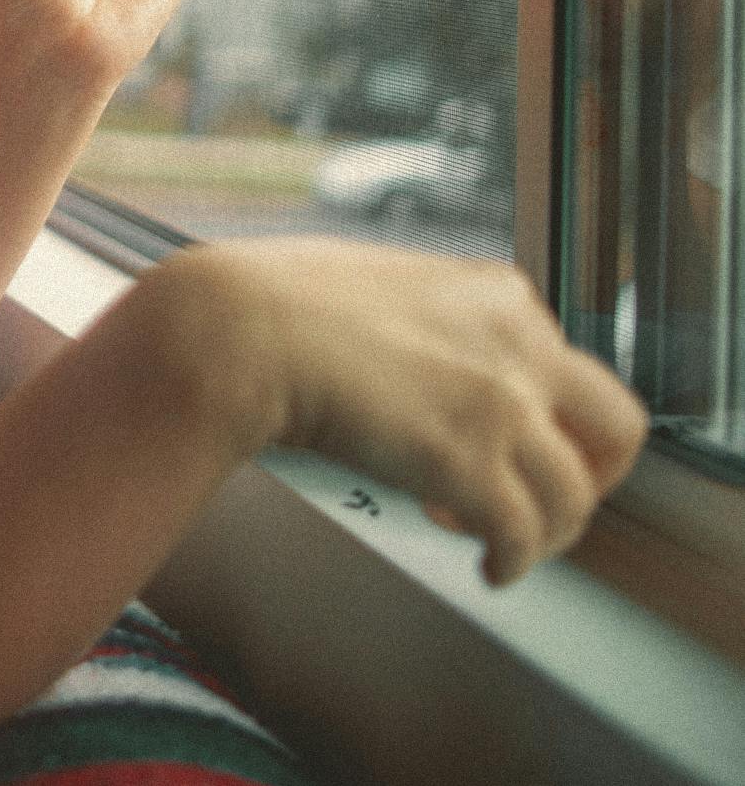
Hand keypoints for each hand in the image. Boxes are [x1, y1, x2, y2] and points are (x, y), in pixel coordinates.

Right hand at [147, 239, 650, 584]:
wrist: (235, 330)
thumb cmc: (270, 303)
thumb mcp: (377, 283)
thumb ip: (423, 317)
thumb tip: (413, 360)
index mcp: (495, 292)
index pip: (565, 364)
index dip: (540, 414)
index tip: (507, 439)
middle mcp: (518, 343)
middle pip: (615, 425)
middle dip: (593, 472)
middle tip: (553, 499)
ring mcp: (502, 404)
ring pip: (574, 495)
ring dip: (546, 531)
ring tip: (506, 545)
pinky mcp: (470, 465)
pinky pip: (524, 533)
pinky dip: (512, 561)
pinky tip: (490, 568)